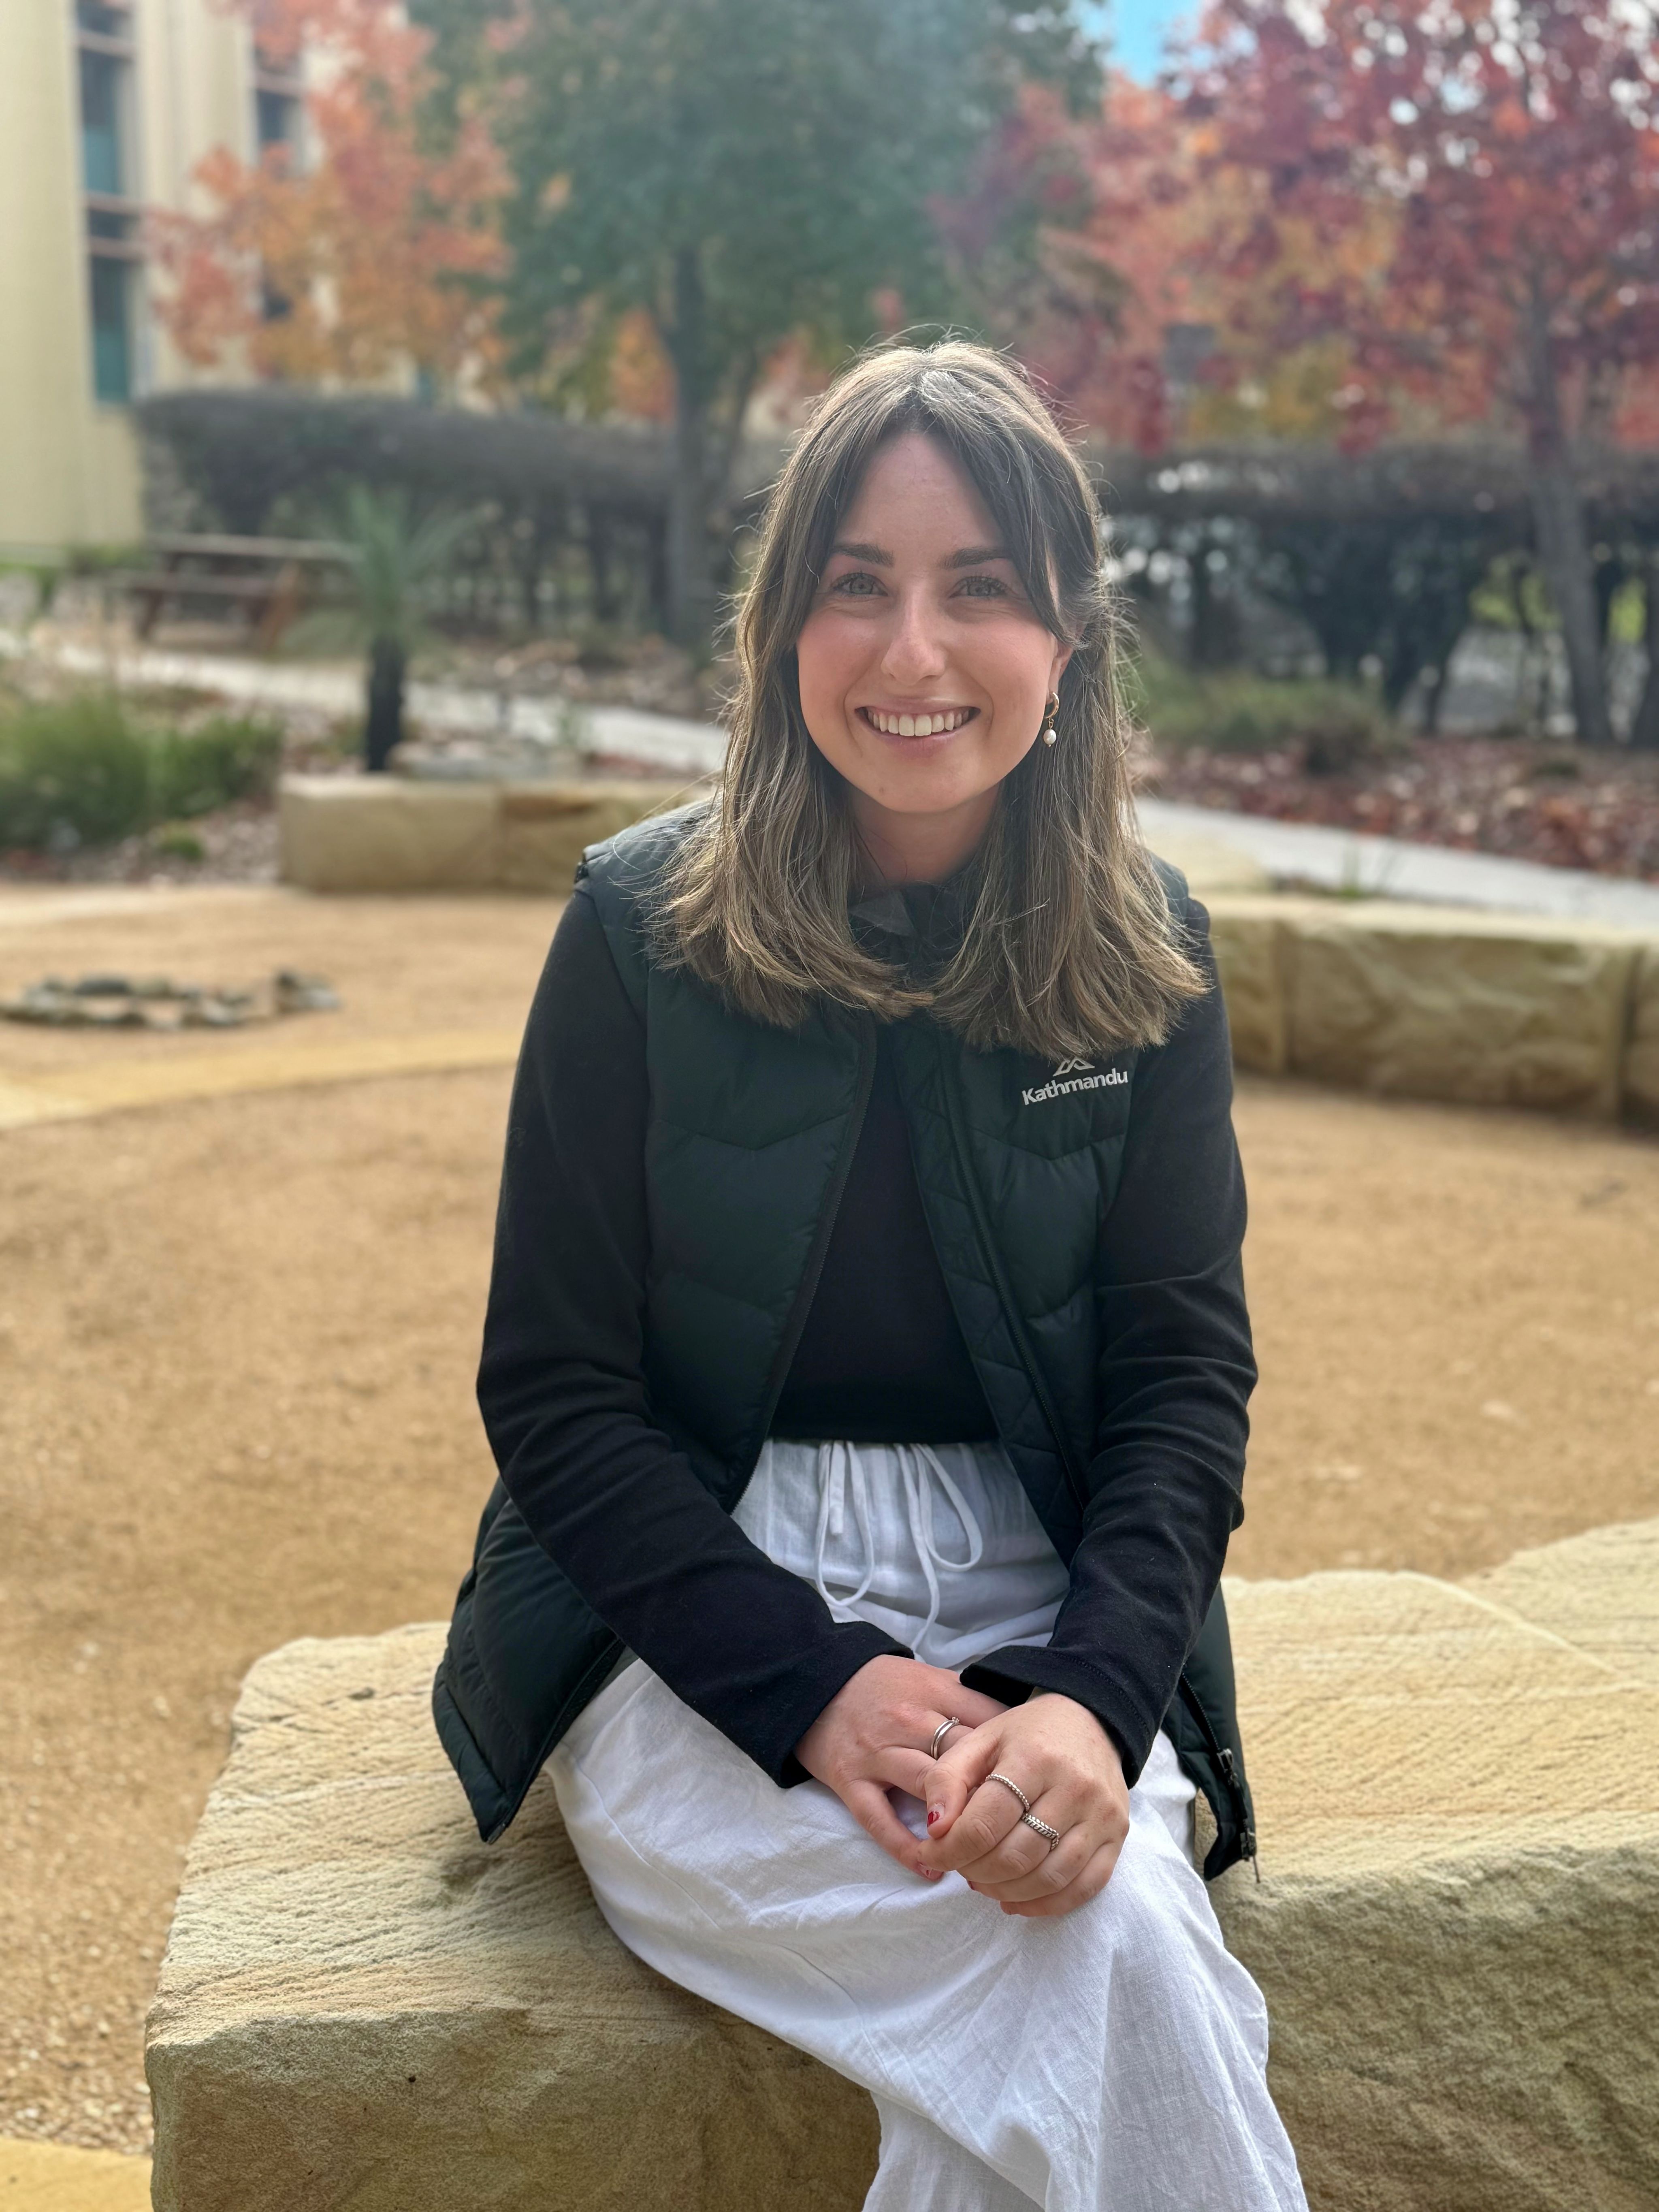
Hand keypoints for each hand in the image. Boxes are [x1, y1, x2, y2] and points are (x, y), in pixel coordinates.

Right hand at [795, 1655, 1007, 1879]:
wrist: (814, 1682)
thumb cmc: (883, 1685)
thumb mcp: (929, 1677)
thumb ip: (969, 1701)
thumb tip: (1020, 1732)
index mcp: (933, 1690)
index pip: (988, 1720)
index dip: (1015, 1753)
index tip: (1034, 1782)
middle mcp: (907, 1720)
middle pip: (964, 1756)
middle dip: (993, 1791)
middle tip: (1020, 1824)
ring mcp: (877, 1753)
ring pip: (929, 1787)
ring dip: (959, 1821)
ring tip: (985, 1853)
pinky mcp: (850, 1781)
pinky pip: (880, 1821)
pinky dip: (907, 1848)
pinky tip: (934, 1868)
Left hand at [915, 1692, 1128, 1917]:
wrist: (1092, 1718)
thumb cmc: (1028, 1733)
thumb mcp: (981, 1739)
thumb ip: (947, 1779)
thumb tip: (935, 1829)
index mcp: (1034, 1758)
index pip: (985, 1823)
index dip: (950, 1849)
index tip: (931, 1852)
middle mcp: (1074, 1788)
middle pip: (1016, 1856)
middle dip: (975, 1870)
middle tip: (959, 1865)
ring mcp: (1101, 1816)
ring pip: (1048, 1878)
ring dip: (1005, 1891)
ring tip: (982, 1881)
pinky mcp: (1118, 1836)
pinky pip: (1083, 1888)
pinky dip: (1045, 1905)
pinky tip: (1015, 1900)